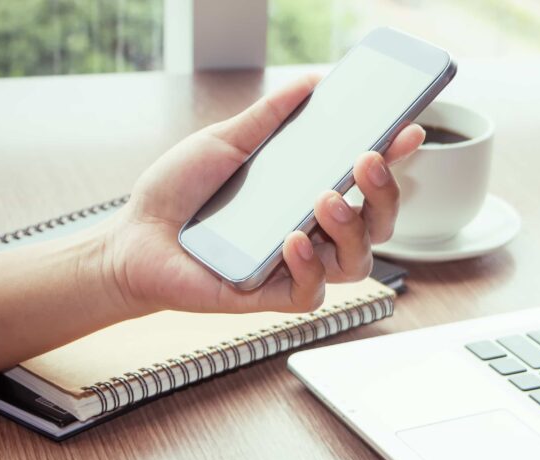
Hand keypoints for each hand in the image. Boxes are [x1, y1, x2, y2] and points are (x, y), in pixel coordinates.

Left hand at [101, 75, 424, 315]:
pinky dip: (308, 266)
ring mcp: (296, 266)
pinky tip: (291, 240)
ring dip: (352, 227)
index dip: (394, 158)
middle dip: (385, 193)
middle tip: (367, 160)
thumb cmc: (178, 194)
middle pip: (378, 224)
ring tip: (325, 197)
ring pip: (357, 261)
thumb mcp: (224, 142)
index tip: (408, 131)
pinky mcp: (272, 296)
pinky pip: (312, 292)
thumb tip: (310, 84)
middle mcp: (312, 232)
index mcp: (308, 194)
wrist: (132, 239)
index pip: (366, 181)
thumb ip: (268, 117)